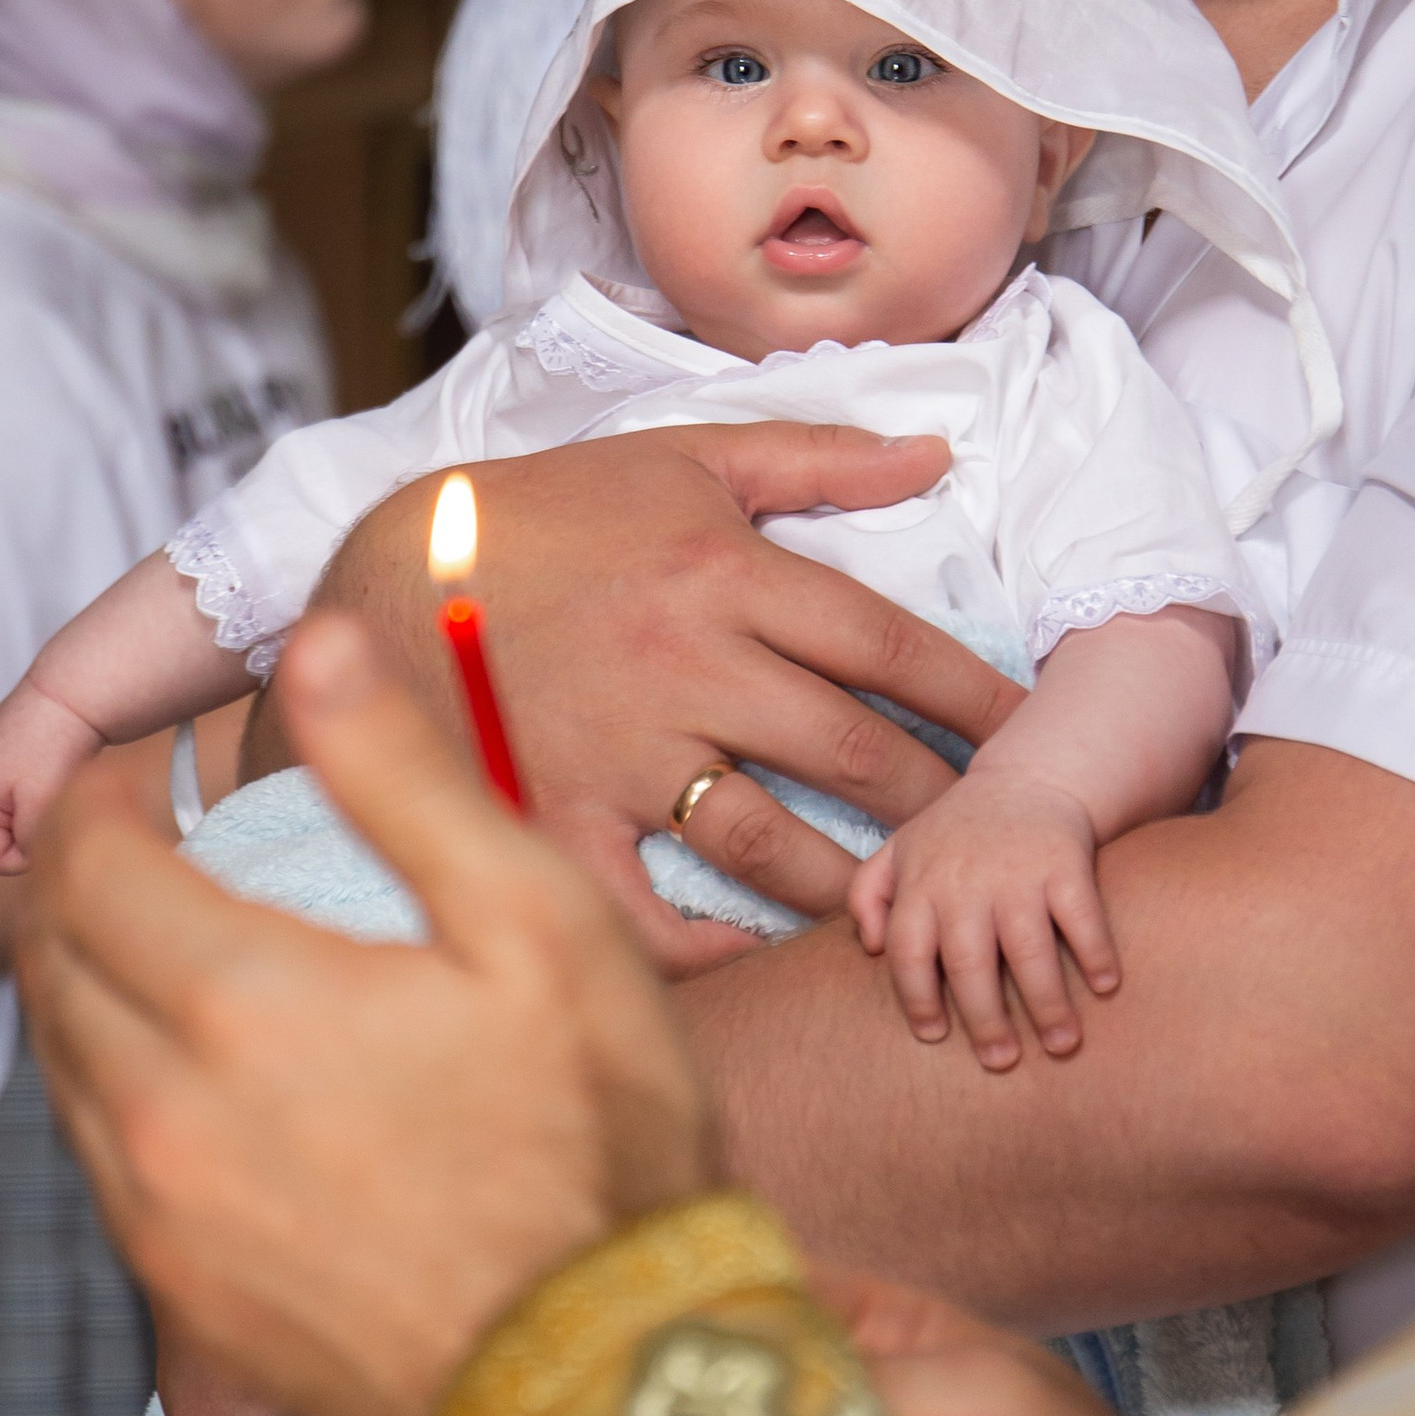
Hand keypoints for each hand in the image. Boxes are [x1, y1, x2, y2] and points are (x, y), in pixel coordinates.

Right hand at [0, 676, 103, 875]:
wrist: (70, 694)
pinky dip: (24, 798)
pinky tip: (45, 776)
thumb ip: (27, 843)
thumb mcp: (43, 804)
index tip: (50, 830)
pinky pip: (1, 800)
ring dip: (23, 816)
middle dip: (19, 836)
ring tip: (49, 788)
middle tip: (51, 806)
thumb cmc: (57, 746)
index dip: (20, 858)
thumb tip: (26, 862)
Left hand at [19, 611, 717, 1415]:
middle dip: (74, 877)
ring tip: (163, 939)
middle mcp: (166, 1116)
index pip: (85, 864)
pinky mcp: (187, 1306)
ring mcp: (165, 1224)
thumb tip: (318, 641)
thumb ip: (404, 773)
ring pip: (64, 1066)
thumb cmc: (598, 1135)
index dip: (96, 795)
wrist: (608, 1381)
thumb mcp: (533, 918)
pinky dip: (117, 1086)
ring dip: (86, 982)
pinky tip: (197, 1072)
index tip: (137, 770)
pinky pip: (105, 1164)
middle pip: (50, 961)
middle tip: (135, 836)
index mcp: (240, 1003)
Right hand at [310, 429, 1021, 976]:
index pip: (888, 643)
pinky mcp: (551, 821)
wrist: (379, 576)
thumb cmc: (543, 515)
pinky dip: (718, 950)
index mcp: (723, 570)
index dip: (976, 697)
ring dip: (855, 886)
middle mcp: (684, 664)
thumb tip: (935, 452)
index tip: (1035, 738)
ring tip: (913, 913)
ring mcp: (618, 753)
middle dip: (941, 805)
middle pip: (852, 752)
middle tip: (995, 845)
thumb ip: (813, 458)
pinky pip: (651, 911)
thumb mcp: (678, 459)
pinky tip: (773, 962)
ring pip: (773, 843)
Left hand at [847, 776, 1119, 1068]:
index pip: (907, 953)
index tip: (935, 1036)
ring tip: (1060, 1045)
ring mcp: (1018, 871)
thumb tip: (867, 949)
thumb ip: (868, 894)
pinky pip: (1082, 917)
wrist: (1028, 778)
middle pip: (969, 964)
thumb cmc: (958, 832)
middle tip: (1001, 1061)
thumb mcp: (901, 850)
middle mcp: (966, 880)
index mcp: (921, 884)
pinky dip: (1095, 953)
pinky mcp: (1066, 862)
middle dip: (985, 1021)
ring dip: (1047, 1004)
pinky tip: (1104, 987)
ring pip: (1029, 950)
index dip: (917, 999)